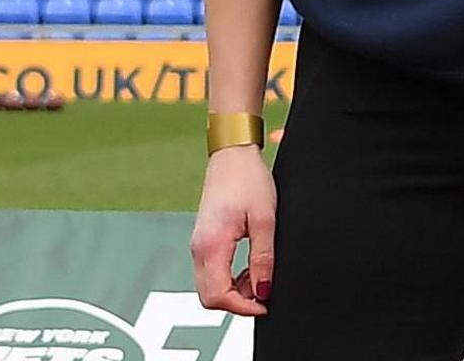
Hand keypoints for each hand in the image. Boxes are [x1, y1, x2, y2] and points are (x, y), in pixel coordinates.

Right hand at [190, 144, 276, 315]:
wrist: (232, 156)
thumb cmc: (248, 180)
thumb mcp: (265, 221)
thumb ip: (263, 259)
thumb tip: (263, 291)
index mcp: (211, 246)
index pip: (217, 296)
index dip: (242, 308)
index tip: (265, 305)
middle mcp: (198, 249)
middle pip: (209, 297)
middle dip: (237, 302)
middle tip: (264, 292)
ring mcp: (198, 245)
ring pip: (209, 286)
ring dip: (234, 290)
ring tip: (260, 275)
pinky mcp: (203, 241)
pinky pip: (211, 272)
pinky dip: (229, 278)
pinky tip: (249, 266)